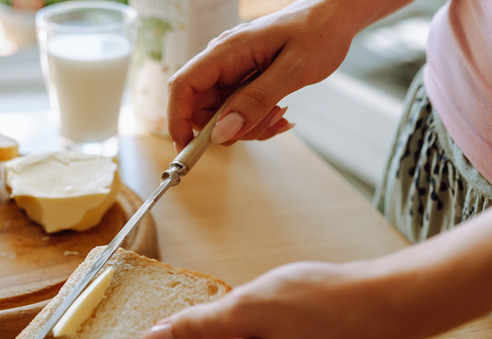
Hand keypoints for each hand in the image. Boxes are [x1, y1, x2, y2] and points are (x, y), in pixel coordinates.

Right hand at [167, 0, 358, 149]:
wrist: (334, 16)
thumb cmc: (318, 32)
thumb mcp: (293, 70)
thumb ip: (256, 101)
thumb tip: (222, 133)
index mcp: (226, 52)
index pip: (183, 87)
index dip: (177, 120)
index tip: (186, 148)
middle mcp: (222, 61)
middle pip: (201, 107)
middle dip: (227, 127)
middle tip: (264, 126)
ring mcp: (231, 71)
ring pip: (221, 114)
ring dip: (248, 125)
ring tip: (280, 114)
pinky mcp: (243, 79)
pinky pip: (238, 110)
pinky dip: (256, 120)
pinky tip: (279, 113)